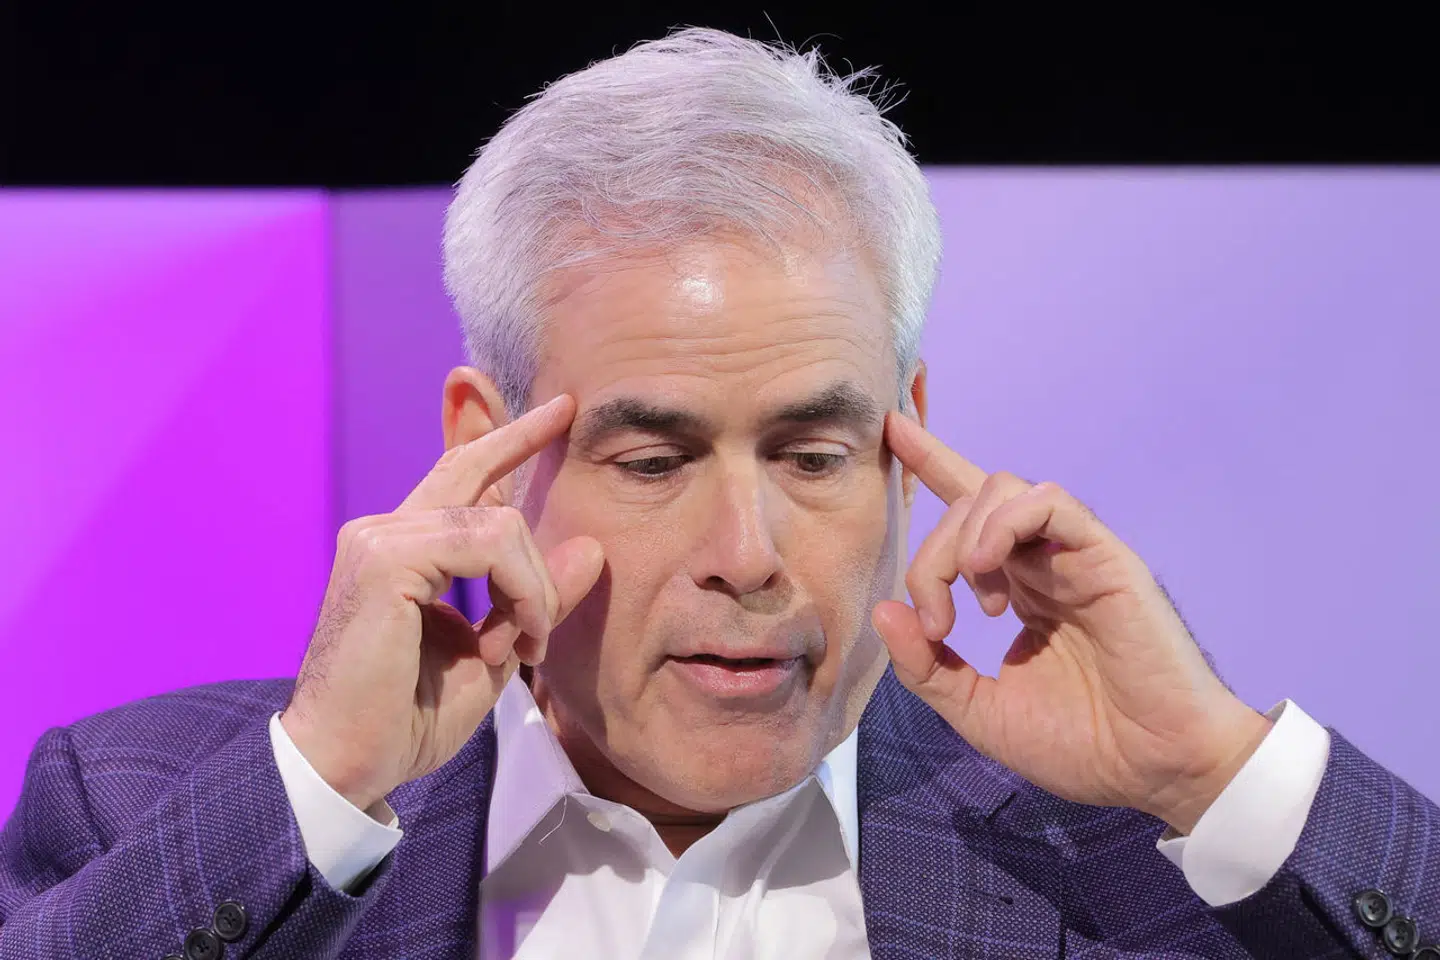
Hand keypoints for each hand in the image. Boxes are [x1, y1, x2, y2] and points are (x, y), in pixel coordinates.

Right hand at [280, 395, 603, 813]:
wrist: (346, 765)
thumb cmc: (408, 718)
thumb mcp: (495, 651)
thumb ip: (536, 599)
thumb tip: (590, 548)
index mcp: (404, 552)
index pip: (456, 477)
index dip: (500, 439)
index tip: (552, 414)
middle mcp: (384, 533)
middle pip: (469, 468)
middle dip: (522, 435)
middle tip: (568, 409)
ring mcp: (380, 540)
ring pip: (500, 523)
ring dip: (534, 587)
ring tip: (527, 643)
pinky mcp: (385, 559)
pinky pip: (488, 546)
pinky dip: (520, 592)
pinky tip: (516, 639)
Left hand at [873, 412, 1270, 832]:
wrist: (1156, 770)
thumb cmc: (1081, 745)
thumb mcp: (979, 711)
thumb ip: (926, 668)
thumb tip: (882, 611)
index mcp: (1018, 588)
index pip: (969, 510)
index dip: (931, 464)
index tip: (892, 430)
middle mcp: (1043, 562)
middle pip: (968, 503)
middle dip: (930, 554)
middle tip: (935, 623)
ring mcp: (1074, 556)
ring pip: (1004, 490)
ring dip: (963, 537)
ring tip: (969, 601)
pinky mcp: (1106, 558)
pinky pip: (1051, 503)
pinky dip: (1005, 521)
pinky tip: (985, 567)